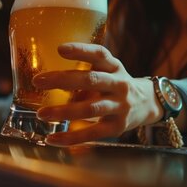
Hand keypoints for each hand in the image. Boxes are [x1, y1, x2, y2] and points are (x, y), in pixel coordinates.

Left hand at [32, 43, 162, 145]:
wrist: (148, 103)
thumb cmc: (116, 84)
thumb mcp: (107, 71)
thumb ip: (84, 74)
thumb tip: (50, 81)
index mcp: (114, 67)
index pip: (100, 54)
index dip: (81, 50)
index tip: (60, 49)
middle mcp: (119, 84)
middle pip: (91, 80)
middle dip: (62, 80)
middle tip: (38, 80)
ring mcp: (120, 106)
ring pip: (90, 108)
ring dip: (64, 111)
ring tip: (42, 113)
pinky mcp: (118, 127)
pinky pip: (92, 133)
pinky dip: (71, 137)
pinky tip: (52, 138)